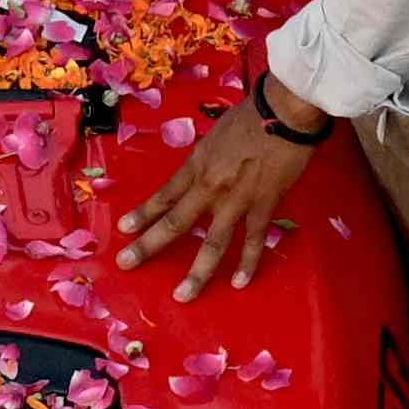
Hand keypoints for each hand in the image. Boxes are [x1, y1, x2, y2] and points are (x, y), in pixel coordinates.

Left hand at [120, 91, 317, 298]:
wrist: (283, 113)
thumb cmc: (251, 115)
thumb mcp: (216, 134)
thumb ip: (207, 158)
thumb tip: (202, 171)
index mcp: (197, 166)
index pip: (164, 195)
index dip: (143, 214)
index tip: (124, 230)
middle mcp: (210, 188)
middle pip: (176, 223)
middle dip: (148, 246)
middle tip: (127, 264)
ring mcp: (237, 201)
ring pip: (213, 244)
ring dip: (198, 273)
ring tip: (183, 295)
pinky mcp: (263, 206)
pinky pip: (254, 241)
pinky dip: (247, 264)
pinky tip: (238, 283)